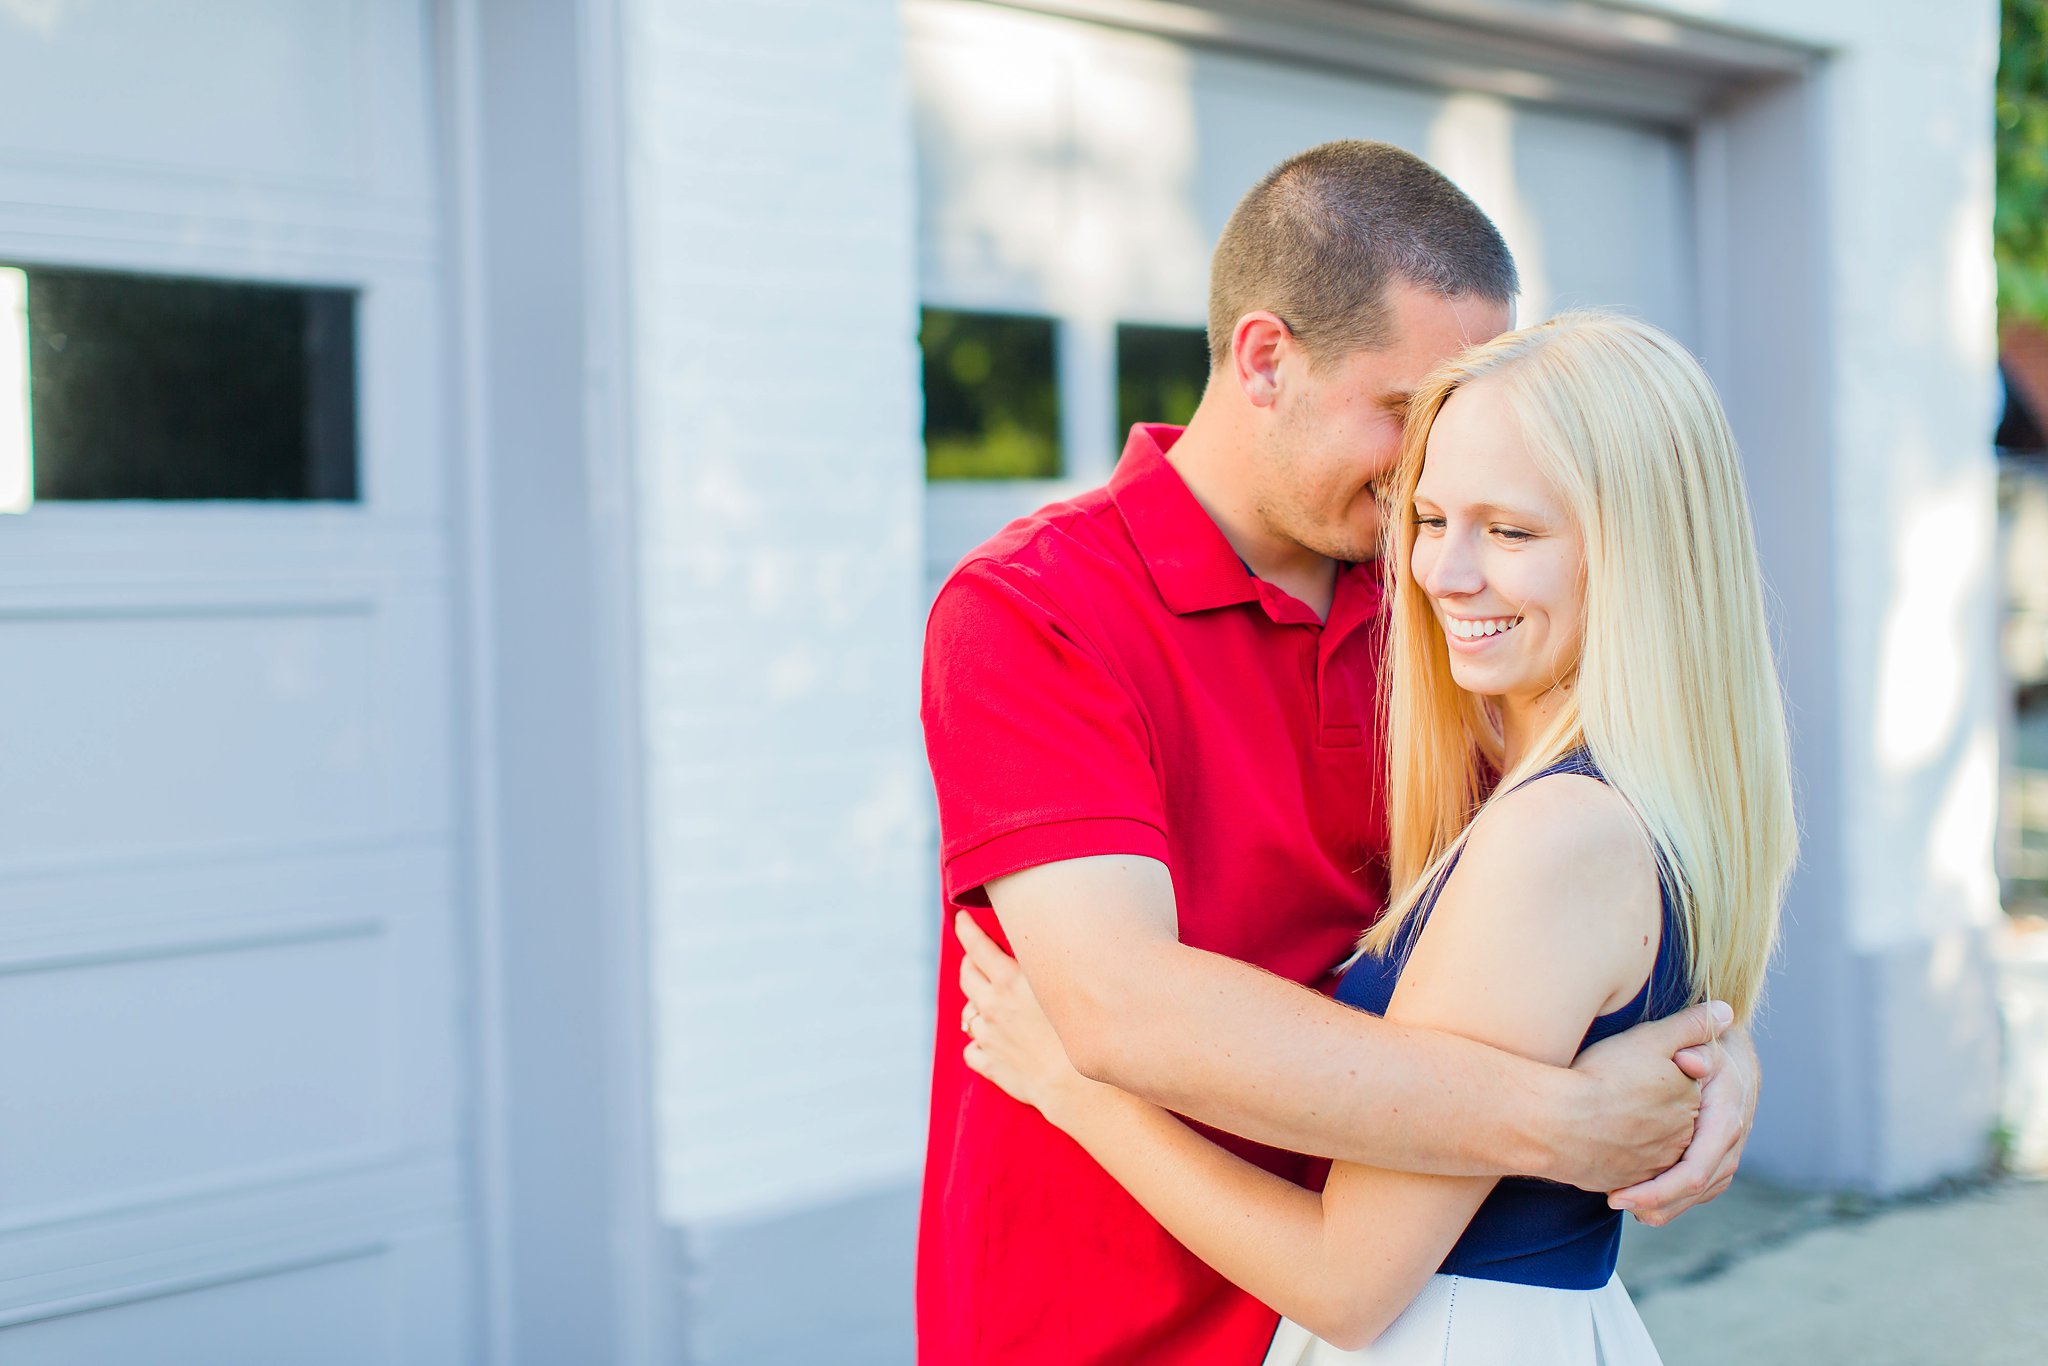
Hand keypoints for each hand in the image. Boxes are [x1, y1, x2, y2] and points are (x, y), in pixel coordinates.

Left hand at [956, 911, 1094, 1118]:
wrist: (1078, 1085)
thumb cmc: (1080, 1030)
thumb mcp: (1062, 985)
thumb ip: (1043, 963)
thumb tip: (1032, 944)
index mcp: (1009, 981)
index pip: (977, 946)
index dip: (966, 929)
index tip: (960, 918)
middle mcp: (993, 1006)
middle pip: (967, 976)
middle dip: (968, 962)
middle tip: (975, 957)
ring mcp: (988, 1036)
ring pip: (968, 1014)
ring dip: (975, 1006)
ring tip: (988, 1005)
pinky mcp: (990, 1063)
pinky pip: (972, 1050)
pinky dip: (978, 1044)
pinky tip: (990, 1043)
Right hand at [1555, 1000, 1728, 1190]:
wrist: (1557, 1122)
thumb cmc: (1603, 1076)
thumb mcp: (1650, 1039)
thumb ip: (1691, 1026)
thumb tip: (1727, 1012)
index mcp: (1692, 1105)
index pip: (1688, 1087)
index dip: (1662, 1075)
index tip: (1636, 1067)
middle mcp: (1680, 1142)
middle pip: (1672, 1119)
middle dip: (1654, 1108)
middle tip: (1621, 1090)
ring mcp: (1653, 1165)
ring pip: (1652, 1147)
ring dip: (1639, 1135)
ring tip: (1608, 1114)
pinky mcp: (1625, 1182)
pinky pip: (1630, 1170)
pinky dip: (1619, 1156)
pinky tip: (1598, 1138)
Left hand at [1609, 1022, 1757, 1223]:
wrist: (1734, 1053)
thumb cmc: (1706, 1044)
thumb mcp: (1701, 1040)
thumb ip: (1693, 1045)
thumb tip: (1689, 1061)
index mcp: (1724, 1121)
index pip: (1694, 1171)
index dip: (1658, 1190)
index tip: (1621, 1195)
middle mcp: (1729, 1145)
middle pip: (1694, 1190)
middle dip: (1655, 1203)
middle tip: (1613, 1201)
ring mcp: (1727, 1154)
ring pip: (1700, 1194)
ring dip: (1664, 1205)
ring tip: (1624, 1204)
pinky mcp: (1718, 1157)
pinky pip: (1700, 1188)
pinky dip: (1675, 1198)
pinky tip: (1644, 1200)